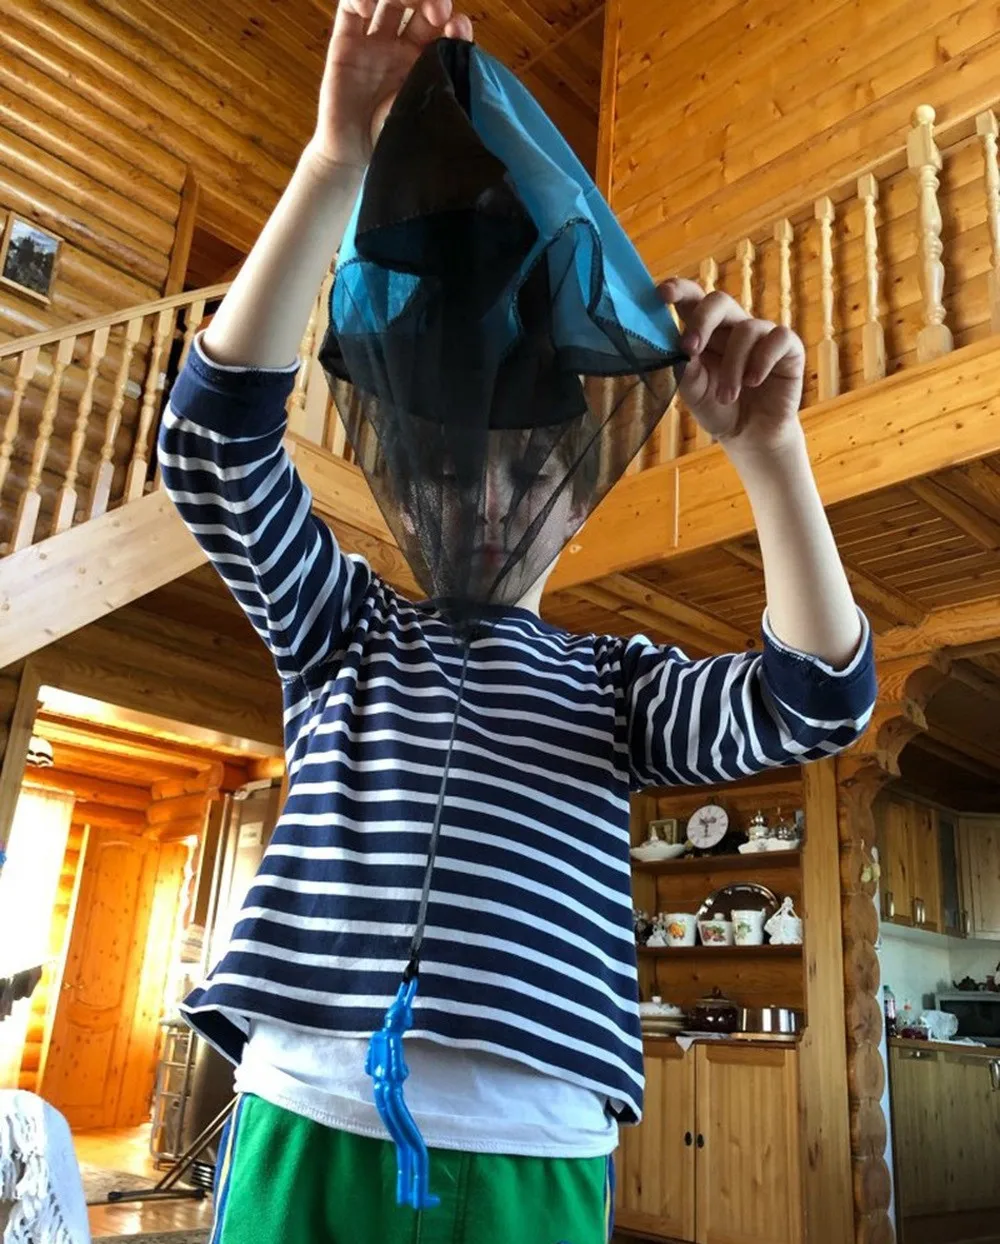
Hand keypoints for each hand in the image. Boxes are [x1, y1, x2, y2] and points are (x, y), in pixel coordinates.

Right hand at [310, 0, 474, 171]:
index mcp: (427, 61)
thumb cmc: (391, 139)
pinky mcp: (345, 42)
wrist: (353, 156)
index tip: (458, 28)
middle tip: (437, 13)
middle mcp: (402, 46)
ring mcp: (374, 41)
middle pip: (419, 5)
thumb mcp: (423, 112)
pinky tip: (368, 8)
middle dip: (430, 0)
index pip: (444, 27)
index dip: (453, 21)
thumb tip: (464, 53)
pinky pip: (350, 9)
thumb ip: (441, 83)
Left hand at [659, 278, 804, 452]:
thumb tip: (680, 351)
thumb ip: (686, 372)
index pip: (692, 300)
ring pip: (746, 329)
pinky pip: (778, 338)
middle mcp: (733, 327)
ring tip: (726, 397)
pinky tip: (753, 382)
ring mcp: (761, 335)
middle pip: (719, 301)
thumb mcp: (695, 395)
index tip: (661, 293)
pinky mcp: (788, 348)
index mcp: (705, 332)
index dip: (679, 290)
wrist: (752, 435)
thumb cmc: (720, 409)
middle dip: (702, 320)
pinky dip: (762, 361)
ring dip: (732, 367)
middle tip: (690, 348)